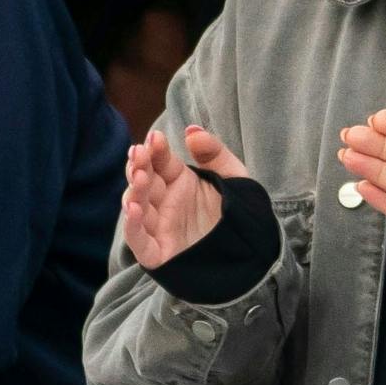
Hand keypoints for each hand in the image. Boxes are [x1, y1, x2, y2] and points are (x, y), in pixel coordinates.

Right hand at [121, 125, 248, 267]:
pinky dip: (132, 226)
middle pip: (143, 181)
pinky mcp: (159, 253)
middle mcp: (165, 202)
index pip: (159, 161)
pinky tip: (133, 208)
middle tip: (139, 153)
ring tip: (139, 176)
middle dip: (138, 166)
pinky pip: (139, 241)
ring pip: (137, 207)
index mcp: (178, 181)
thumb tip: (191, 130)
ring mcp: (160, 227)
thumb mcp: (234, 177)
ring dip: (134, 191)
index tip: (155, 138)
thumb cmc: (239, 213)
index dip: (155, 149)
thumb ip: (214, 152)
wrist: (253, 254)